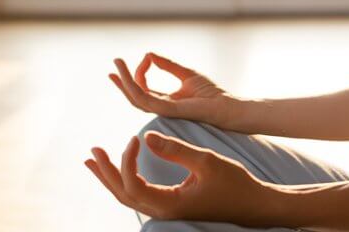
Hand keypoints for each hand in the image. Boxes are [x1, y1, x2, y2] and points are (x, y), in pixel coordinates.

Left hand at [83, 131, 277, 225]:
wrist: (255, 205)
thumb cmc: (235, 184)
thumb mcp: (206, 161)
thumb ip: (175, 149)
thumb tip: (146, 137)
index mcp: (168, 204)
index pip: (132, 183)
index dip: (127, 159)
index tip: (135, 138)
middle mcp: (162, 211)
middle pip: (122, 193)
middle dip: (105, 171)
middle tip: (93, 150)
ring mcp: (166, 210)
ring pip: (128, 196)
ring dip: (110, 177)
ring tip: (94, 160)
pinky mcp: (172, 205)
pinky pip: (140, 195)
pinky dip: (125, 181)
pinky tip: (121, 169)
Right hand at [110, 53, 238, 126]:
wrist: (227, 108)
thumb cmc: (212, 94)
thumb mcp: (186, 74)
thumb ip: (168, 65)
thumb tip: (149, 54)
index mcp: (166, 101)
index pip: (144, 90)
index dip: (137, 75)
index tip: (144, 57)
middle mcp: (162, 107)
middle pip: (135, 96)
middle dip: (122, 82)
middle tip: (112, 68)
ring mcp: (164, 110)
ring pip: (136, 98)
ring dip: (124, 82)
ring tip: (116, 66)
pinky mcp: (169, 110)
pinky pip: (146, 99)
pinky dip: (136, 85)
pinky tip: (132, 73)